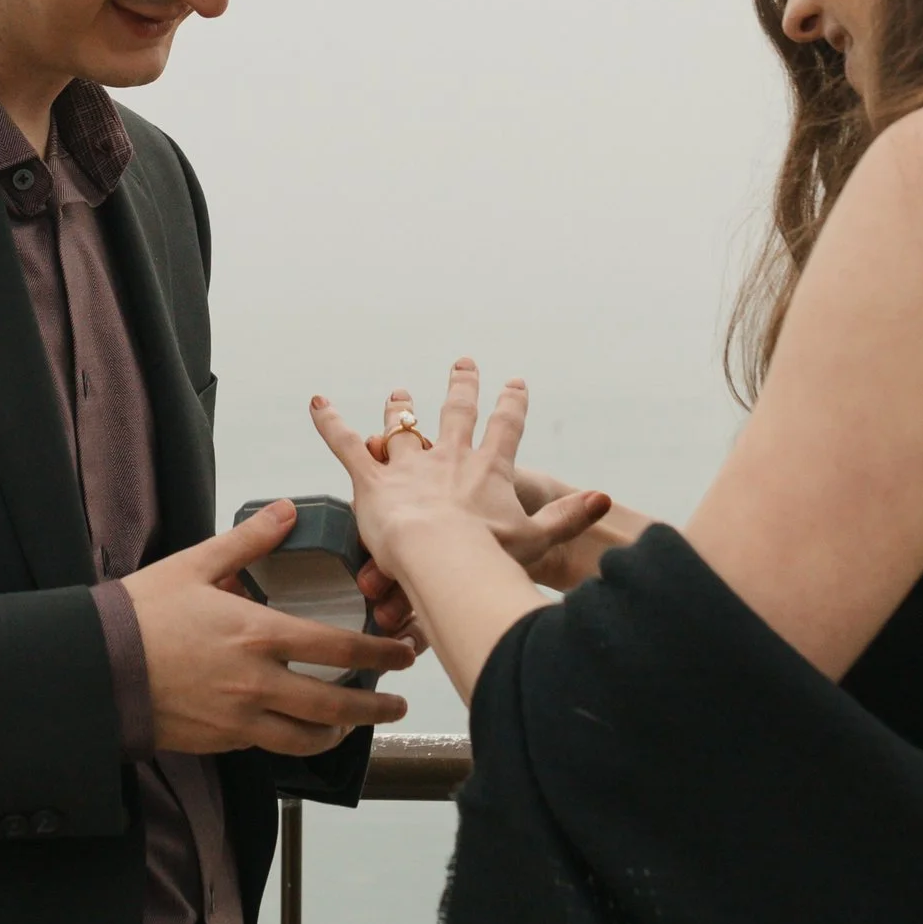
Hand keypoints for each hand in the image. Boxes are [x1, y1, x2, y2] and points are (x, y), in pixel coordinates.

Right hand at [122, 501, 415, 758]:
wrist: (95, 666)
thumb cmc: (142, 613)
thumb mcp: (195, 564)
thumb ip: (249, 541)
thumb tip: (287, 511)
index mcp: (257, 634)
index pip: (337, 649)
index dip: (379, 654)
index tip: (402, 653)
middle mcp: (256, 682)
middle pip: (334, 705)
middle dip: (375, 706)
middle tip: (397, 701)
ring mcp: (238, 718)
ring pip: (306, 739)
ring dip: (340, 734)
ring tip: (355, 725)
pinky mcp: (220, 740)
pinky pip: (269, 746)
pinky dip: (294, 740)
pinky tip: (300, 730)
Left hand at [312, 366, 616, 709]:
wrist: (445, 559)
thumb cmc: (491, 557)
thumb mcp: (539, 538)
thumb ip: (569, 516)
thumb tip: (605, 497)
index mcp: (488, 469)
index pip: (505, 428)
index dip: (512, 404)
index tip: (516, 383)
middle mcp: (449, 457)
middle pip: (456, 413)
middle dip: (462, 387)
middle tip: (464, 364)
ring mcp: (409, 464)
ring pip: (403, 427)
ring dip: (399, 409)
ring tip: (399, 393)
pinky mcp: (372, 480)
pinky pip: (346, 444)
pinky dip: (330, 423)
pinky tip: (317, 402)